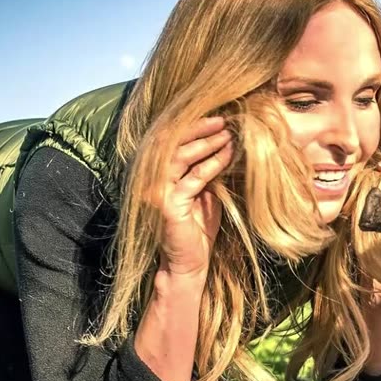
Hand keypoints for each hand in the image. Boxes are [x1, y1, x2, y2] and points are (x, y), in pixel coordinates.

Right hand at [157, 116, 234, 278]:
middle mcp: (151, 179)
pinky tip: (228, 156)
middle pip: (173, 142)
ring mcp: (157, 191)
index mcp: (157, 174)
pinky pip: (193, 178)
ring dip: (207, 143)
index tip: (218, 118)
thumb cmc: (198, 228)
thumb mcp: (205, 191)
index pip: (170, 140)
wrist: (189, 263)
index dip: (192, 126)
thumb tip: (227, 141)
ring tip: (228, 134)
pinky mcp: (168, 205)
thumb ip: (207, 169)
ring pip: (181, 156)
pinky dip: (212, 164)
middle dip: (200, 128)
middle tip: (224, 120)